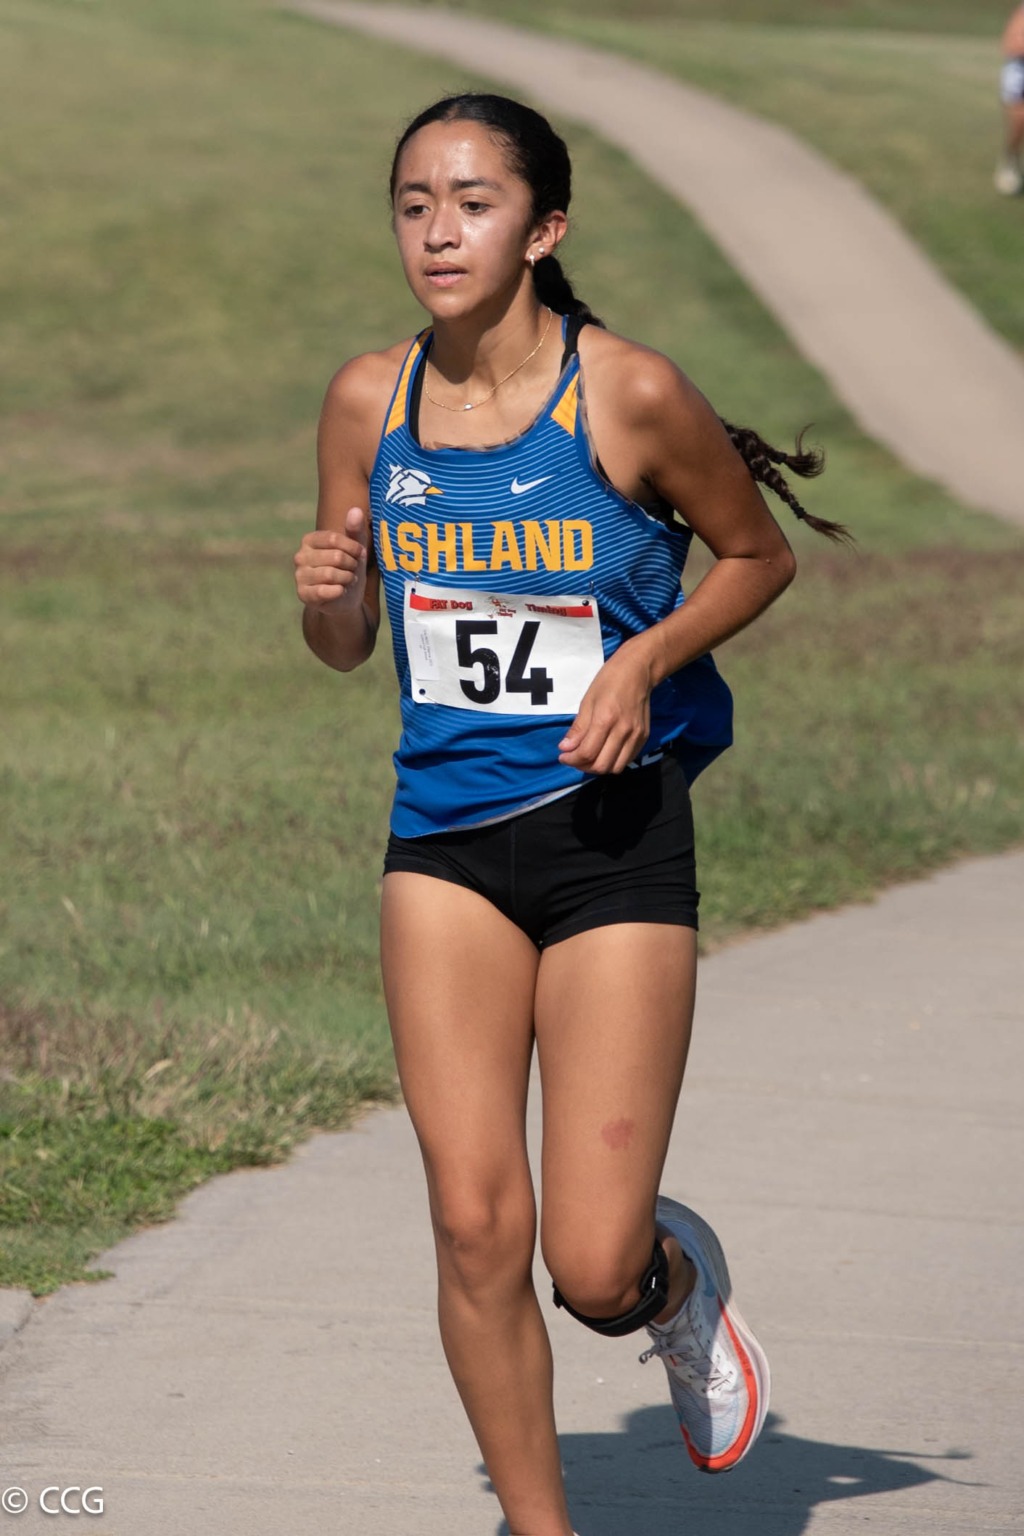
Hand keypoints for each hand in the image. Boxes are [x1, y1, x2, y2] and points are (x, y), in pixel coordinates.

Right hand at [293, 507, 368, 613]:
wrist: (346, 599)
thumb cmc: (349, 569)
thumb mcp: (355, 549)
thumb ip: (355, 530)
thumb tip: (356, 510)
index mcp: (310, 540)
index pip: (334, 538)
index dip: (352, 548)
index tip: (360, 554)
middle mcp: (300, 556)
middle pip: (335, 557)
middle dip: (351, 565)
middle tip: (353, 570)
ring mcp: (299, 576)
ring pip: (330, 574)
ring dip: (347, 579)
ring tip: (348, 580)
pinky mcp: (303, 594)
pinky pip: (324, 591)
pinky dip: (339, 591)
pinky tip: (340, 591)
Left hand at [558, 639, 653, 774]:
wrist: (637, 671)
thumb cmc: (609, 681)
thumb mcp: (587, 701)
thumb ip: (578, 728)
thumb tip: (565, 748)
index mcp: (606, 719)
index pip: (587, 753)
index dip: (572, 759)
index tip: (563, 756)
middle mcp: (623, 731)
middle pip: (601, 765)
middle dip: (583, 766)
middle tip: (574, 758)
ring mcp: (636, 735)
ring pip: (615, 767)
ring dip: (599, 767)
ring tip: (589, 757)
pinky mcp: (644, 737)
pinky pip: (627, 760)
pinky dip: (613, 761)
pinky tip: (604, 751)